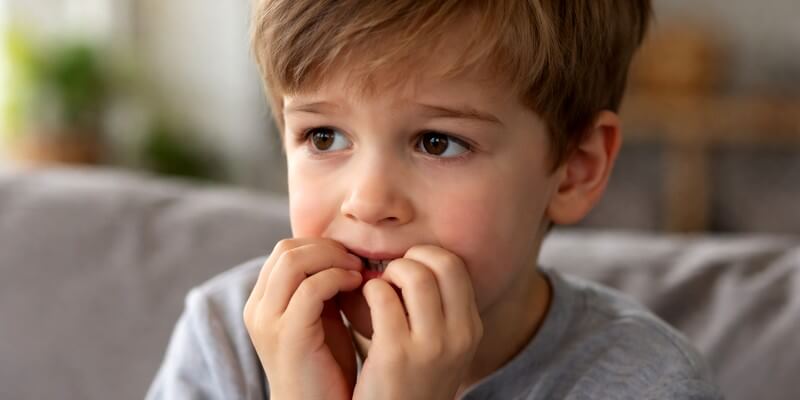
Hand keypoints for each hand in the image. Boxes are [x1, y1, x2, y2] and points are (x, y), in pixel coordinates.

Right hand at [243, 238, 363, 399]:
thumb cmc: (325, 368)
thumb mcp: (320, 318)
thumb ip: (321, 287)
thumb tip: (341, 252)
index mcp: (261, 302)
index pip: (284, 250)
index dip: (320, 245)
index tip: (349, 257)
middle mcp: (257, 309)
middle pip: (286, 249)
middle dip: (327, 248)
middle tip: (356, 260)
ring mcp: (268, 321)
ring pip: (293, 261)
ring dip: (333, 259)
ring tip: (358, 271)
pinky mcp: (288, 334)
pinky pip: (310, 288)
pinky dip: (337, 277)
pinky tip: (356, 284)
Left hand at [353, 245, 483, 399]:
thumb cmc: (407, 381)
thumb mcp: (439, 347)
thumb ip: (436, 309)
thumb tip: (413, 258)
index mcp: (471, 329)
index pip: (456, 266)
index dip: (427, 258)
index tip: (407, 272)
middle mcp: (459, 336)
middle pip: (441, 262)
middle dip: (410, 259)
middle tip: (391, 278)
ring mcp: (431, 346)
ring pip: (414, 274)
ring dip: (388, 273)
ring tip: (377, 290)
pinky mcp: (396, 355)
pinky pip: (382, 296)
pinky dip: (369, 290)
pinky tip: (363, 304)